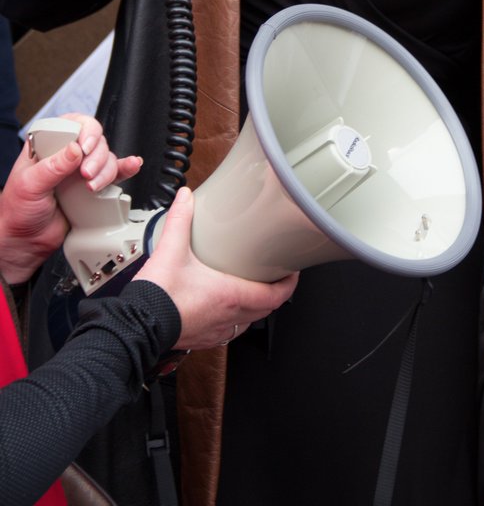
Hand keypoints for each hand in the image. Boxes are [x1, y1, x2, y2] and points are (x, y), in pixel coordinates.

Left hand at [0, 114, 141, 284]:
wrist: (25, 243)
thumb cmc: (18, 212)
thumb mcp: (29, 186)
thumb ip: (52, 167)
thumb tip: (74, 149)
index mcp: (47, 146)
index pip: (73, 124)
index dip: (85, 131)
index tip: (84, 148)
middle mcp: (67, 155)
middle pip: (96, 140)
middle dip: (96, 156)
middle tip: (85, 174)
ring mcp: (80, 171)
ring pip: (107, 157)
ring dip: (106, 170)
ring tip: (92, 186)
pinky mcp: (93, 187)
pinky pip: (115, 173)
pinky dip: (125, 168)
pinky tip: (132, 165)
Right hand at [133, 187, 298, 349]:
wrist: (135, 327)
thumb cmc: (157, 296)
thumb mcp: (172, 249)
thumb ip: (181, 219)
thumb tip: (186, 197)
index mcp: (230, 294)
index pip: (275, 295)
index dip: (290, 284)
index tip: (293, 272)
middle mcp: (228, 316)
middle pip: (266, 310)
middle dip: (275, 293)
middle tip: (276, 277)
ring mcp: (216, 331)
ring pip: (248, 323)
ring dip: (255, 308)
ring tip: (253, 291)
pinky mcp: (203, 338)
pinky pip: (229, 333)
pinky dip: (235, 320)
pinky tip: (225, 309)